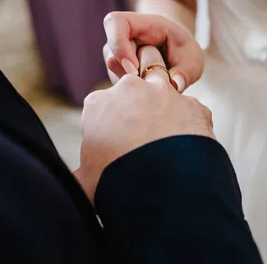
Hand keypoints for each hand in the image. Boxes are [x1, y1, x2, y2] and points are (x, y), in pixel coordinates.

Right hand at [75, 45, 213, 201]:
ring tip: (166, 125)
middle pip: (132, 82)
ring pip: (163, 80)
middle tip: (141, 128)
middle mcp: (131, 89)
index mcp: (99, 104)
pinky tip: (189, 144)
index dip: (107, 123)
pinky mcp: (194, 105)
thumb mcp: (86, 179)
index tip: (113, 142)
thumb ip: (81, 173)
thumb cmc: (117, 182)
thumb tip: (73, 186)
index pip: (100, 105)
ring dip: (163, 97)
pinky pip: (191, 109)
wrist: (164, 186)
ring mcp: (165, 93)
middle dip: (136, 99)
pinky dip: (190, 122)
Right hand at [102, 11, 203, 91]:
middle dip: (134, 72)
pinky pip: (119, 85)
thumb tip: (176, 85)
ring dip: (136, 81)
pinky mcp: (116, 73)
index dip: (119, 45)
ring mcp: (116, 56)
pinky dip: (135, 89)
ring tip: (158, 79)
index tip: (134, 68)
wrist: (176, 54)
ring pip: (115, 73)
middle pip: (114, 56)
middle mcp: (122, 38)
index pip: (115, 22)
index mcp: (139, 24)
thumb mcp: (191, 57)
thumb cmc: (183, 49)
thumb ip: (185, 71)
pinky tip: (151, 86)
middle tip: (159, 78)